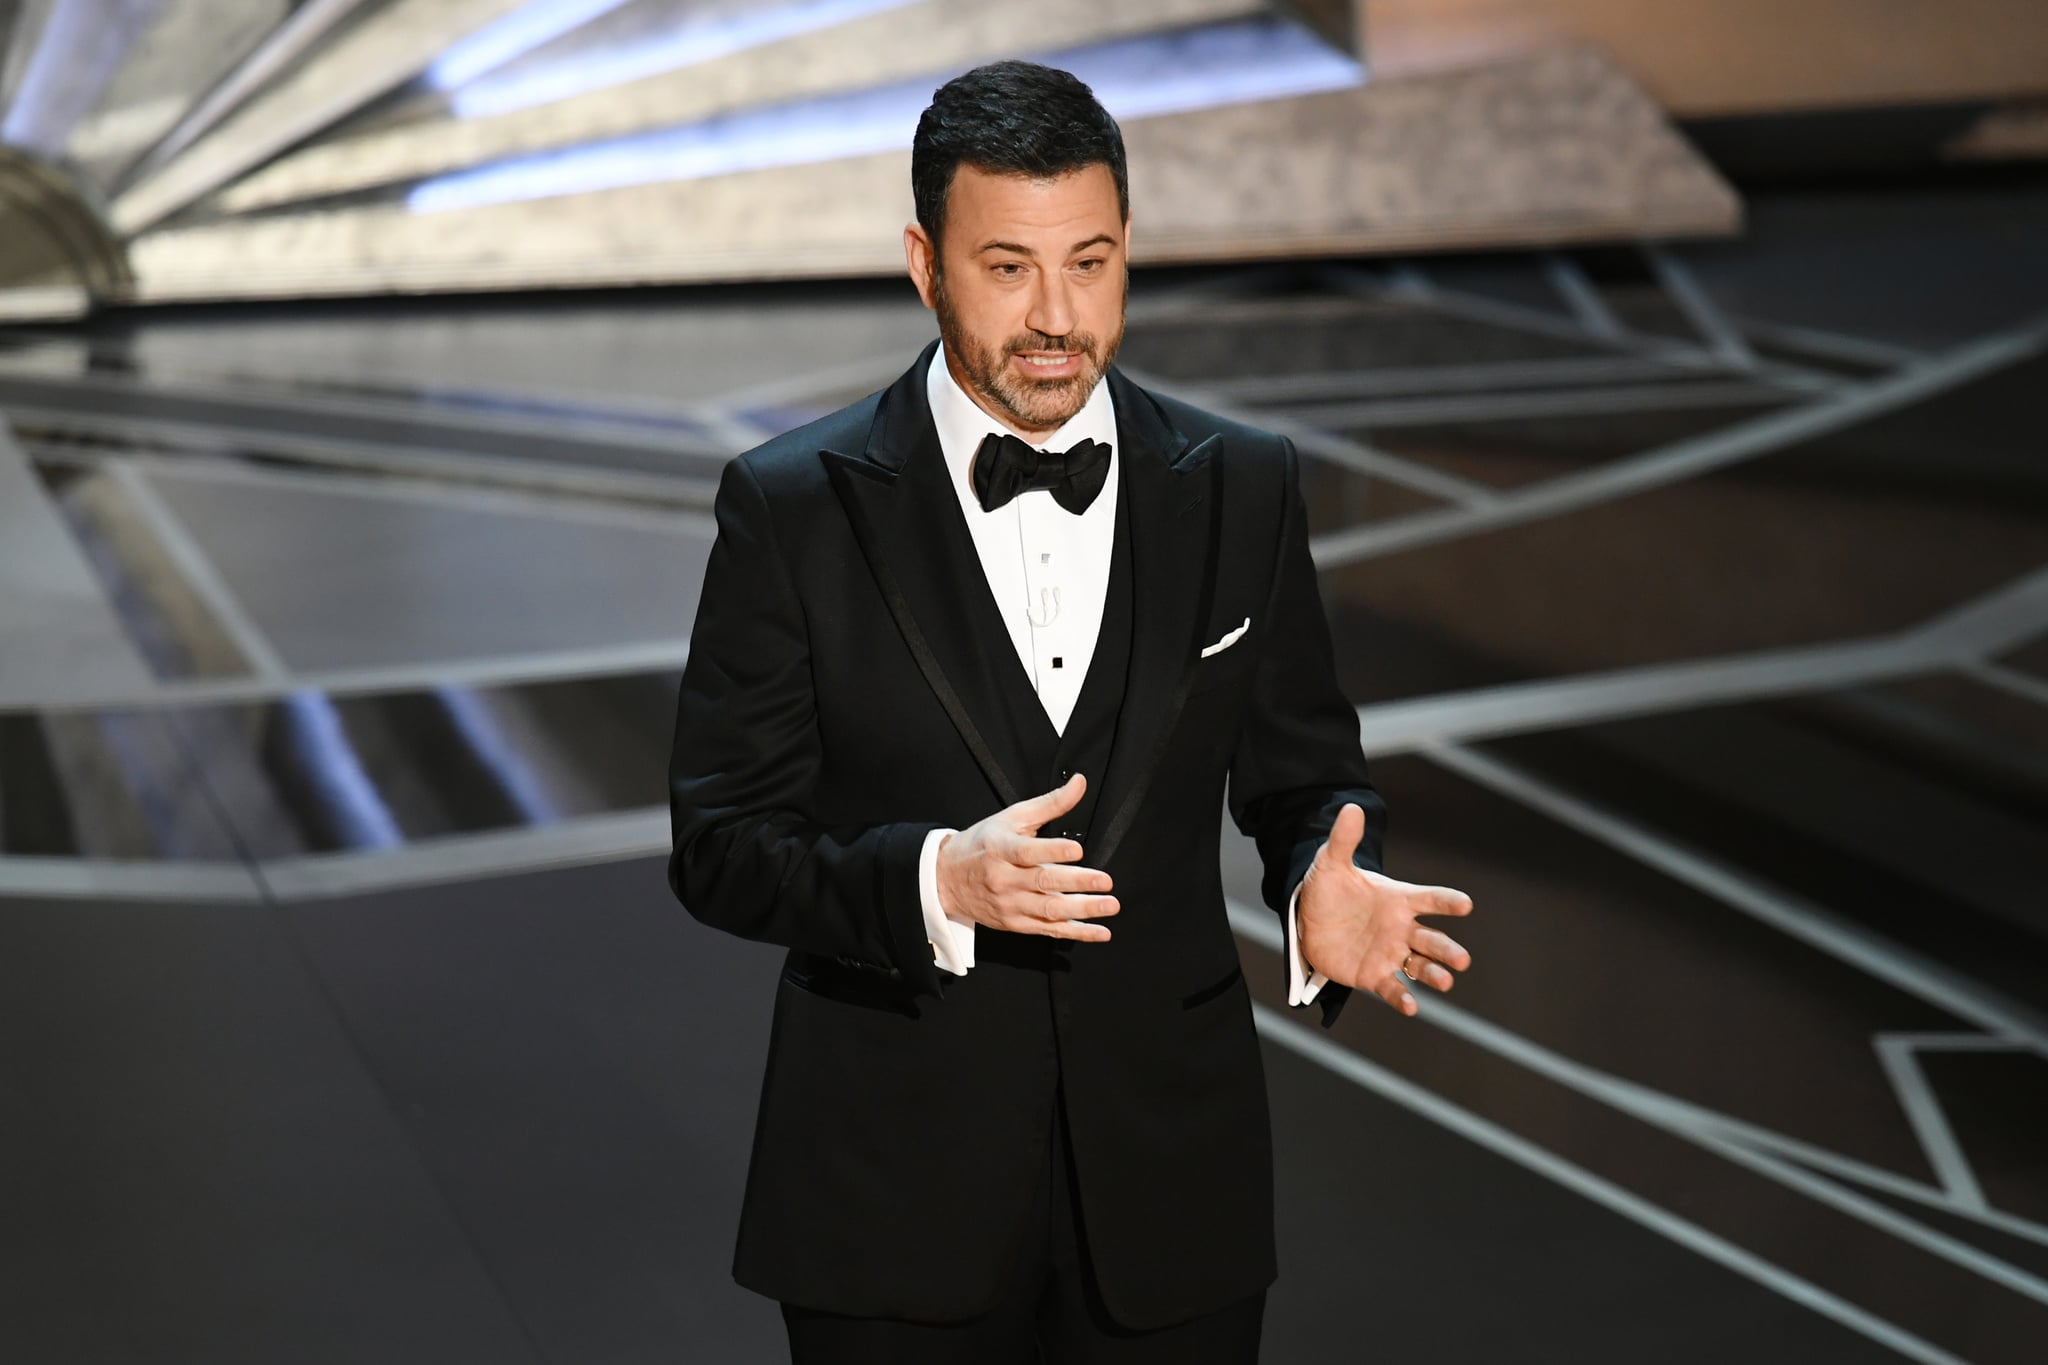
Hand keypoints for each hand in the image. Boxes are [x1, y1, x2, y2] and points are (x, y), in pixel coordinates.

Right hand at [935, 773, 1117, 940]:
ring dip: (1083, 910)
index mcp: (1000, 848)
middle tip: (1105, 881)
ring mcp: (1010, 905)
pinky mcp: (1016, 924)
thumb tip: (1080, 783)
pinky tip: (1100, 931)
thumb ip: (1050, 803)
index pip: (1026, 851)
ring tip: (1110, 905)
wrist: (947, 879)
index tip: (1077, 850)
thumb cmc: (983, 844)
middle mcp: (1004, 879)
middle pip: (1043, 882)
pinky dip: (1076, 932)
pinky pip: (1049, 930)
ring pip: (1049, 911)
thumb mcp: (1012, 817)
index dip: (1052, 851)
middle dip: (1077, 883)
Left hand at [1297, 803, 1472, 1015]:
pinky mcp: (1374, 975)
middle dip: (1448, 950)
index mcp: (1398, 900)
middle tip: (1462, 960)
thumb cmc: (1329, 889)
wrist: (1309, 920)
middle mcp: (1401, 929)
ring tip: (1446, 982)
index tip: (1465, 904)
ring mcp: (1390, 953)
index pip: (1429, 899)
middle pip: (1432, 940)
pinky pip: (1391, 987)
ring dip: (1434, 974)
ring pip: (1420, 966)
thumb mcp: (1332, 863)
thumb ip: (1344, 840)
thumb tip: (1351, 807)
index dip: (1446, 901)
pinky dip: (1402, 997)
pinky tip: (1410, 1006)